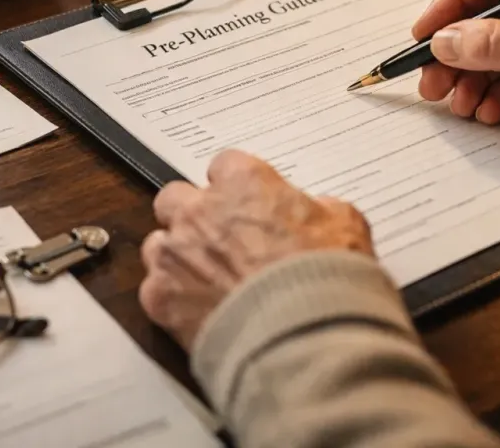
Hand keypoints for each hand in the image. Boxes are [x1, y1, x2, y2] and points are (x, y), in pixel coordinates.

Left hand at [139, 150, 373, 349]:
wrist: (302, 335)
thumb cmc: (324, 277)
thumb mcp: (345, 226)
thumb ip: (322, 209)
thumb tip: (320, 212)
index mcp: (243, 183)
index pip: (224, 165)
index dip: (236, 187)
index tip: (246, 204)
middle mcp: (201, 210)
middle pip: (175, 196)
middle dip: (192, 214)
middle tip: (217, 239)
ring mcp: (175, 253)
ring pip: (158, 242)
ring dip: (177, 256)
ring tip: (205, 281)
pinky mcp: (161, 296)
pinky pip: (154, 289)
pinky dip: (172, 299)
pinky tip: (198, 312)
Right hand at [413, 0, 499, 152]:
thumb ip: (495, 44)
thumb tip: (445, 41)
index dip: (450, 2)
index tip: (425, 33)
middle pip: (486, 17)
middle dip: (457, 52)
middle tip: (432, 81)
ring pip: (497, 51)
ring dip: (473, 78)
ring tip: (458, 104)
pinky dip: (498, 94)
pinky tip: (488, 110)